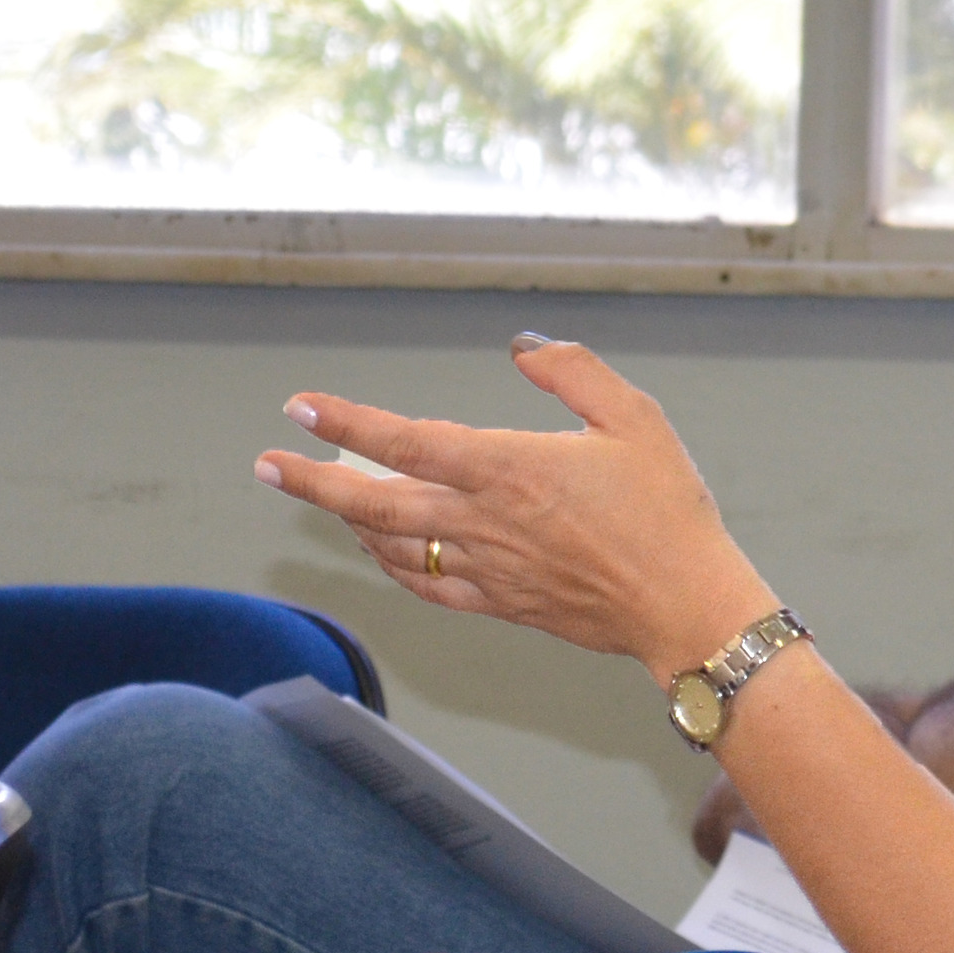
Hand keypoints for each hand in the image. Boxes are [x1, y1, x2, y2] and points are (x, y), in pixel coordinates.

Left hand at [254, 336, 770, 683]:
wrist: (686, 606)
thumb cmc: (669, 512)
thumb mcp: (635, 417)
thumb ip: (572, 372)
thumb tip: (522, 346)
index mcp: (508, 469)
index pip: (403, 441)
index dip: (344, 421)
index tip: (300, 406)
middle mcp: (483, 522)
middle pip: (371, 503)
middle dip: (310, 483)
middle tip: (266, 465)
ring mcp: (487, 569)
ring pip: (390, 547)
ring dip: (346, 521)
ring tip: (321, 498)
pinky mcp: (501, 603)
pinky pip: (426, 587)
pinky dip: (391, 566)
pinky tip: (380, 552)